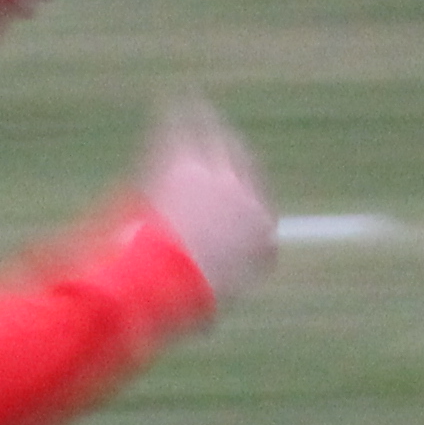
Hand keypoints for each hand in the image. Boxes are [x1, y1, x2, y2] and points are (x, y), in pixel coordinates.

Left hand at [137, 94, 273, 301]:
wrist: (161, 278)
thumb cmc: (180, 302)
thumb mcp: (204, 312)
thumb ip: (210, 305)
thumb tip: (205, 324)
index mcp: (261, 240)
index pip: (262, 226)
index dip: (248, 215)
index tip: (240, 211)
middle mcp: (246, 202)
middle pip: (247, 173)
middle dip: (237, 163)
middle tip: (228, 153)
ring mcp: (216, 180)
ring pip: (220, 145)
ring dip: (213, 130)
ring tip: (207, 116)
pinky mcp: (186, 164)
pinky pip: (186, 131)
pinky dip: (182, 114)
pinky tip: (178, 100)